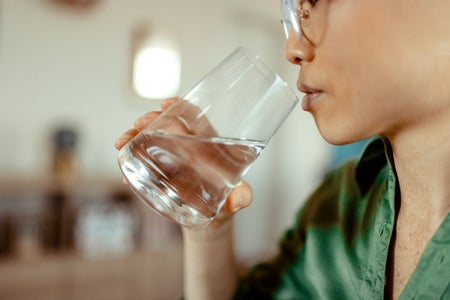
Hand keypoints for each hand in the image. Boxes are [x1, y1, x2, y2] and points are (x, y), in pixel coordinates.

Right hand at [114, 98, 252, 225]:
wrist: (210, 222)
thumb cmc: (227, 204)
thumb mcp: (237, 199)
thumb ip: (242, 197)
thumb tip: (238, 200)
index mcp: (209, 146)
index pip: (197, 119)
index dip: (183, 108)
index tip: (167, 103)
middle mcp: (189, 148)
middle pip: (168, 124)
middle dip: (151, 120)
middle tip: (138, 125)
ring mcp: (173, 159)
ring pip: (151, 139)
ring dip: (134, 138)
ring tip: (122, 144)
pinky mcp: (162, 174)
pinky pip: (144, 163)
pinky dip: (132, 167)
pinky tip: (126, 177)